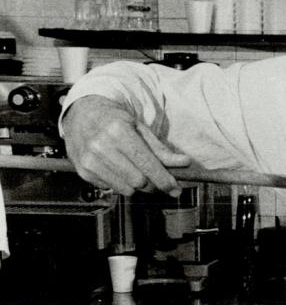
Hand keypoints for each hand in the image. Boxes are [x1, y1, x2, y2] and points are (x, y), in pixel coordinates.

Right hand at [62, 95, 191, 196]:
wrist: (83, 115)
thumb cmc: (116, 122)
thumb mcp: (141, 129)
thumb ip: (162, 150)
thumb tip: (184, 163)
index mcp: (118, 131)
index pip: (147, 164)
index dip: (164, 180)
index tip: (176, 189)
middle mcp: (100, 146)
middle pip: (139, 181)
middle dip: (154, 184)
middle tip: (160, 180)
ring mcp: (89, 160)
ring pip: (126, 189)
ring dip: (138, 186)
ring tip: (136, 171)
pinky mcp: (83, 171)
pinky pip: (112, 188)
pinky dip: (121, 184)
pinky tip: (118, 169)